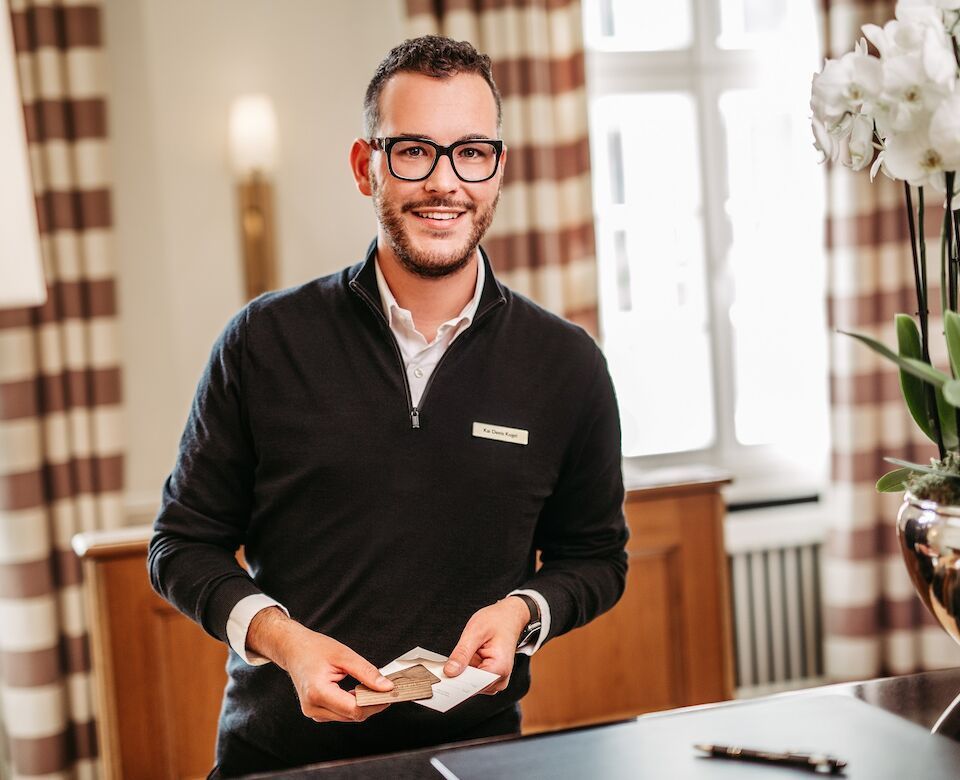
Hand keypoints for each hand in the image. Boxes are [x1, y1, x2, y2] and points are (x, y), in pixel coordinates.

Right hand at [247, 607, 393, 722]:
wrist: (293, 649)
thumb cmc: (314, 649)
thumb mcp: (344, 655)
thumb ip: (366, 672)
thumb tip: (386, 687)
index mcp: (317, 693)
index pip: (354, 709)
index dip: (375, 703)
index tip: (390, 694)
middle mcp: (313, 707)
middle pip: (352, 715)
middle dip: (372, 704)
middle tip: (387, 689)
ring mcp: (313, 712)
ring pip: (348, 716)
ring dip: (363, 705)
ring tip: (373, 688)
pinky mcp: (316, 711)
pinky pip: (341, 713)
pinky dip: (353, 704)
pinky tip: (360, 691)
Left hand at [443, 597, 529, 694]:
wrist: (509, 617)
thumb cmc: (496, 621)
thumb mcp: (475, 631)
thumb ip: (462, 653)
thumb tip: (449, 672)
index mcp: (500, 668)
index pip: (472, 684)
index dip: (455, 680)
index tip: (442, 675)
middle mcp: (501, 679)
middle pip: (471, 686)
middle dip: (458, 675)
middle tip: (449, 661)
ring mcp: (496, 680)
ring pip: (470, 684)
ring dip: (462, 672)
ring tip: (463, 655)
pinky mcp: (491, 678)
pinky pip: (474, 680)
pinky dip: (466, 671)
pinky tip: (465, 659)